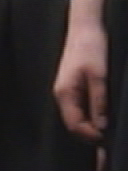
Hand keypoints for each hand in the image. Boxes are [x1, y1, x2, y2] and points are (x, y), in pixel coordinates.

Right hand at [56, 20, 109, 142]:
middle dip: (90, 135)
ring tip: (108, 131)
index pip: (74, 125)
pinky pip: (79, 109)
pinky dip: (90, 117)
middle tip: (109, 141)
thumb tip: (102, 127)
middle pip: (73, 124)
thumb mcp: (99, 76)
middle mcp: (61, 95)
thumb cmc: (91, 49)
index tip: (108, 140)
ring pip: (76, 117)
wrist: (85, 29)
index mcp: (65, 94)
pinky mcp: (72, 87)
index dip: (90, 136)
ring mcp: (66, 91)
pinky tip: (102, 117)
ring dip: (90, 126)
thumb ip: (99, 102)